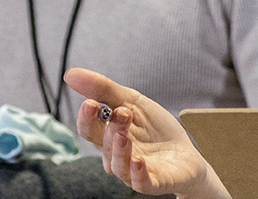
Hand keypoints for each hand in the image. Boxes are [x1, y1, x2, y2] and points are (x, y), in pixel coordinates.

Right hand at [65, 68, 230, 198]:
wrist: (187, 152)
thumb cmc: (155, 129)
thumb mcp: (133, 102)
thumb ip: (104, 89)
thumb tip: (71, 74)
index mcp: (108, 135)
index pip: (89, 129)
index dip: (87, 118)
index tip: (91, 103)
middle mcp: (116, 155)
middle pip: (104, 145)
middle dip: (110, 129)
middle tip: (122, 112)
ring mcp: (133, 171)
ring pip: (118, 165)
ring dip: (120, 149)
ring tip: (124, 134)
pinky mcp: (153, 183)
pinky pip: (140, 182)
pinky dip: (137, 173)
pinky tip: (138, 161)